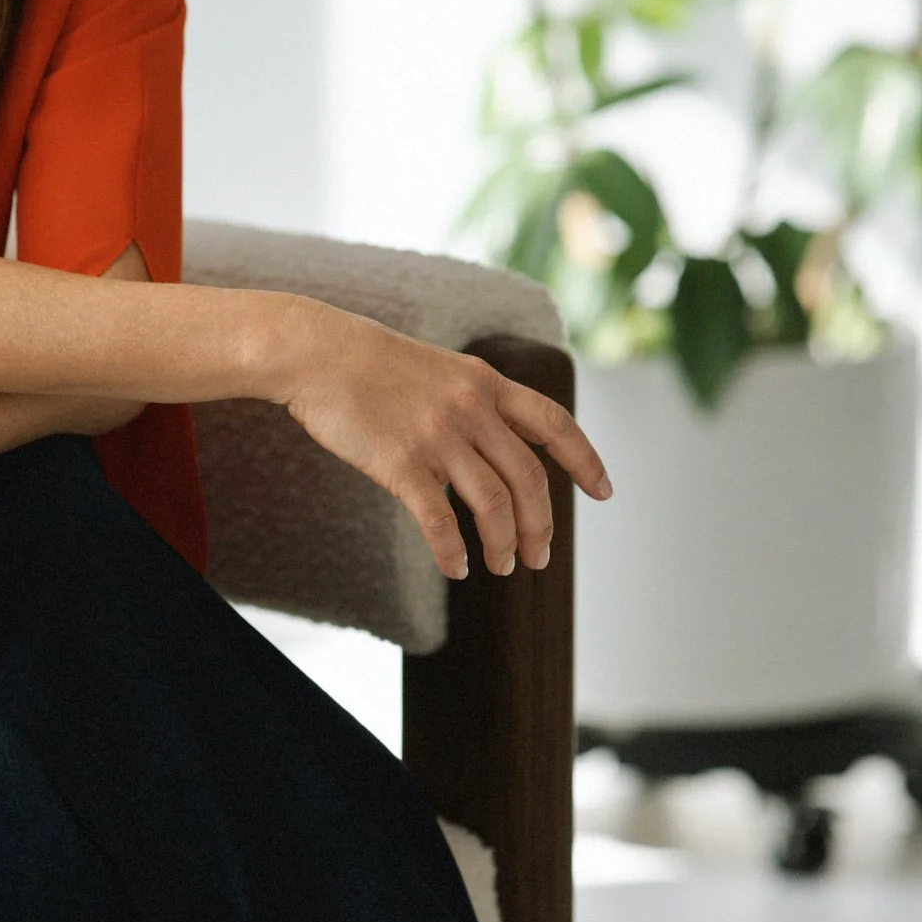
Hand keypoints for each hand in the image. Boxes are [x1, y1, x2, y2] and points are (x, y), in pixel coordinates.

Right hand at [283, 307, 610, 579]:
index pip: (554, 425)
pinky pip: (440, 522)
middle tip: (538, 558)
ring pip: (492, 505)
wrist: (318, 353)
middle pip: (528, 479)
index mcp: (487, 383)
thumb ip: (476, 402)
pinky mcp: (401, 463)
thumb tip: (501, 448)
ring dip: (504, 545)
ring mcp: (438, 436)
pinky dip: (454, 552)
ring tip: (502, 566)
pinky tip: (457, 568)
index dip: (585, 461)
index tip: (603, 492)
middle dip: (540, 526)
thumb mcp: (442, 370)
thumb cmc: (373, 365)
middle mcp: (472, 408)